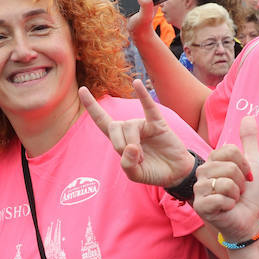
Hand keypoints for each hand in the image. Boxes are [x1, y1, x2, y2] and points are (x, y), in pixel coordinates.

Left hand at [80, 80, 194, 186]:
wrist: (176, 173)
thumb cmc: (154, 172)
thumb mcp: (135, 175)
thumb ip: (127, 164)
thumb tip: (132, 147)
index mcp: (121, 140)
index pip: (102, 120)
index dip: (92, 107)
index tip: (82, 89)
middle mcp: (130, 129)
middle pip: (114, 126)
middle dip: (119, 143)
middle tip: (134, 159)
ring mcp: (144, 125)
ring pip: (129, 126)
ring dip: (133, 143)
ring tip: (144, 158)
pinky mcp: (158, 123)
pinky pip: (149, 107)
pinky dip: (143, 95)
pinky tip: (137, 83)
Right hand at [194, 116, 258, 243]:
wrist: (248, 221)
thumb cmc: (248, 195)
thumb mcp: (253, 165)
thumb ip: (249, 141)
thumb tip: (249, 116)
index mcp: (212, 161)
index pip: (230, 150)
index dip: (244, 166)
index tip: (246, 178)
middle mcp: (202, 172)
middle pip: (230, 166)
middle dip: (241, 182)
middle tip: (238, 192)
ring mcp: (199, 189)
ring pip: (226, 181)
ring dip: (236, 193)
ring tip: (232, 200)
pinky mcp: (200, 205)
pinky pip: (221, 197)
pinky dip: (230, 204)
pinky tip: (226, 209)